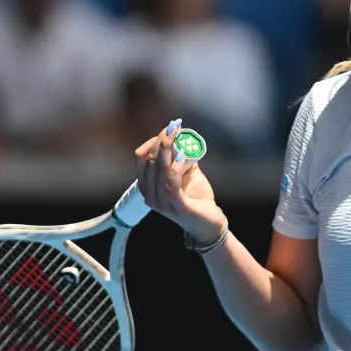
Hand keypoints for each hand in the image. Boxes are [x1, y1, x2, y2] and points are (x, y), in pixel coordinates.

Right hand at [134, 119, 225, 242]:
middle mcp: (150, 195)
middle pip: (150, 161)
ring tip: (177, 133)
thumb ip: (180, 158)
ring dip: (168, 148)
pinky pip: (171, 183)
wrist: (208, 224)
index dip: (152, 141)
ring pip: (160, 170)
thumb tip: (182, 136)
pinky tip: (182, 155)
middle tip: (174, 126)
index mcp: (147, 187)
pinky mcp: (178, 207)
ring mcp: (162, 203)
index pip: (141, 158)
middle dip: (162, 140)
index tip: (168, 129)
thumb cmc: (195, 198)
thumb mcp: (184, 174)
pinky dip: (175, 167)